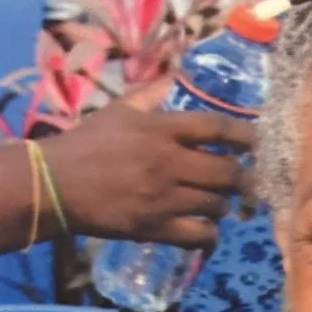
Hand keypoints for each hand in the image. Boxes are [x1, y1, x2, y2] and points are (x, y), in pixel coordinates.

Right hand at [42, 104, 252, 247]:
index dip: (243, 136)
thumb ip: (151, 95)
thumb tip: (177, 76)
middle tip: (242, 180)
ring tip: (220, 203)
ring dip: (224, 205)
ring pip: (216, 205)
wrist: (57, 184)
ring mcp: (164, 199)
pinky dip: (209, 234)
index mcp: (160, 130)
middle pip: (226, 172)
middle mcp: (168, 163)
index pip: (216, 129)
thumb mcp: (119, 110)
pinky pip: (200, 235)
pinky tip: (207, 230)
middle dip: (241, 177)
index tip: (254, 142)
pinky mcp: (156, 228)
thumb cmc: (87, 143)